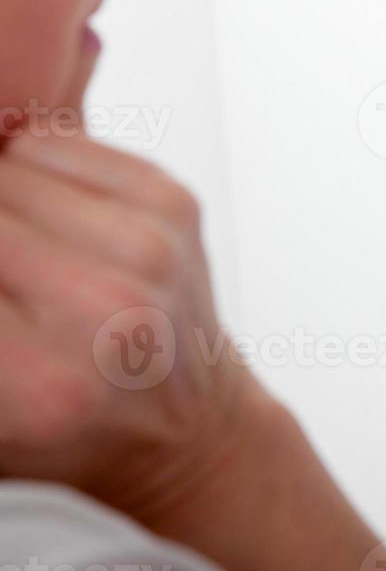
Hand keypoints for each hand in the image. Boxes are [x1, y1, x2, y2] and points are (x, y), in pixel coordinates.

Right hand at [0, 132, 260, 516]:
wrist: (181, 422)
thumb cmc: (61, 426)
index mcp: (35, 385)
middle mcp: (101, 312)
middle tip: (3, 276)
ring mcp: (147, 252)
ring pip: (3, 169)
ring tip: (6, 246)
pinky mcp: (173, 205)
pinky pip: (55, 144)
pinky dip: (27, 168)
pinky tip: (37, 217)